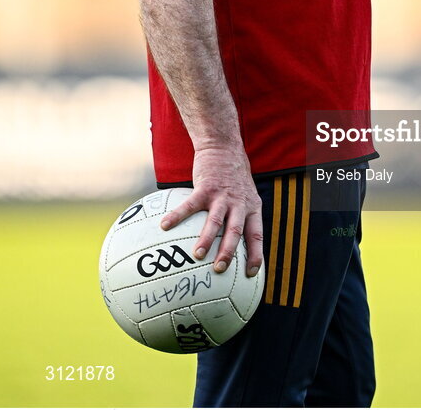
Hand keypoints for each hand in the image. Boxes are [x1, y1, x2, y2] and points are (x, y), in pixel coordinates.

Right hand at [160, 146, 262, 276]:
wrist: (224, 147)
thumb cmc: (234, 176)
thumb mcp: (246, 195)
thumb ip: (241, 216)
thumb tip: (229, 245)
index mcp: (251, 207)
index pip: (256, 234)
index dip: (255, 254)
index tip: (251, 273)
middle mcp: (239, 203)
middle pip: (236, 231)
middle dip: (229, 252)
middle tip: (220, 269)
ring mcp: (222, 195)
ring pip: (216, 220)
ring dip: (207, 239)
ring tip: (198, 255)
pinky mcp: (205, 187)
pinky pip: (189, 204)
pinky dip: (177, 216)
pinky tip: (165, 226)